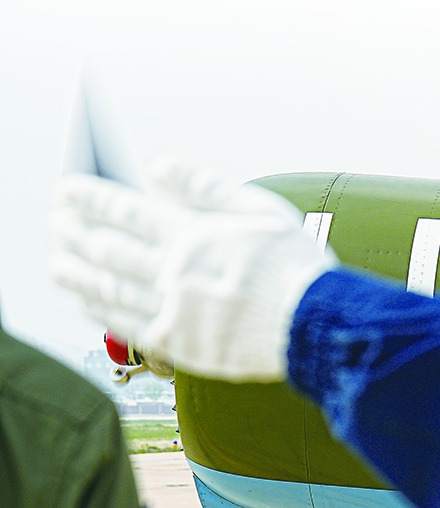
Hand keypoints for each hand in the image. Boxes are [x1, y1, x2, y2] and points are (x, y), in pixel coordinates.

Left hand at [50, 157, 336, 381]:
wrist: (314, 326)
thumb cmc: (296, 269)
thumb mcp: (262, 210)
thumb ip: (206, 187)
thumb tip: (162, 165)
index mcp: (192, 235)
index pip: (128, 211)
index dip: (92, 198)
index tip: (69, 191)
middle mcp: (174, 271)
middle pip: (110, 249)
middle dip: (76, 234)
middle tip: (57, 225)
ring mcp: (172, 308)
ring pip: (110, 287)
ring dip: (78, 273)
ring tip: (58, 264)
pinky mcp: (179, 343)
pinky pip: (127, 326)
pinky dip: (100, 312)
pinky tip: (87, 304)